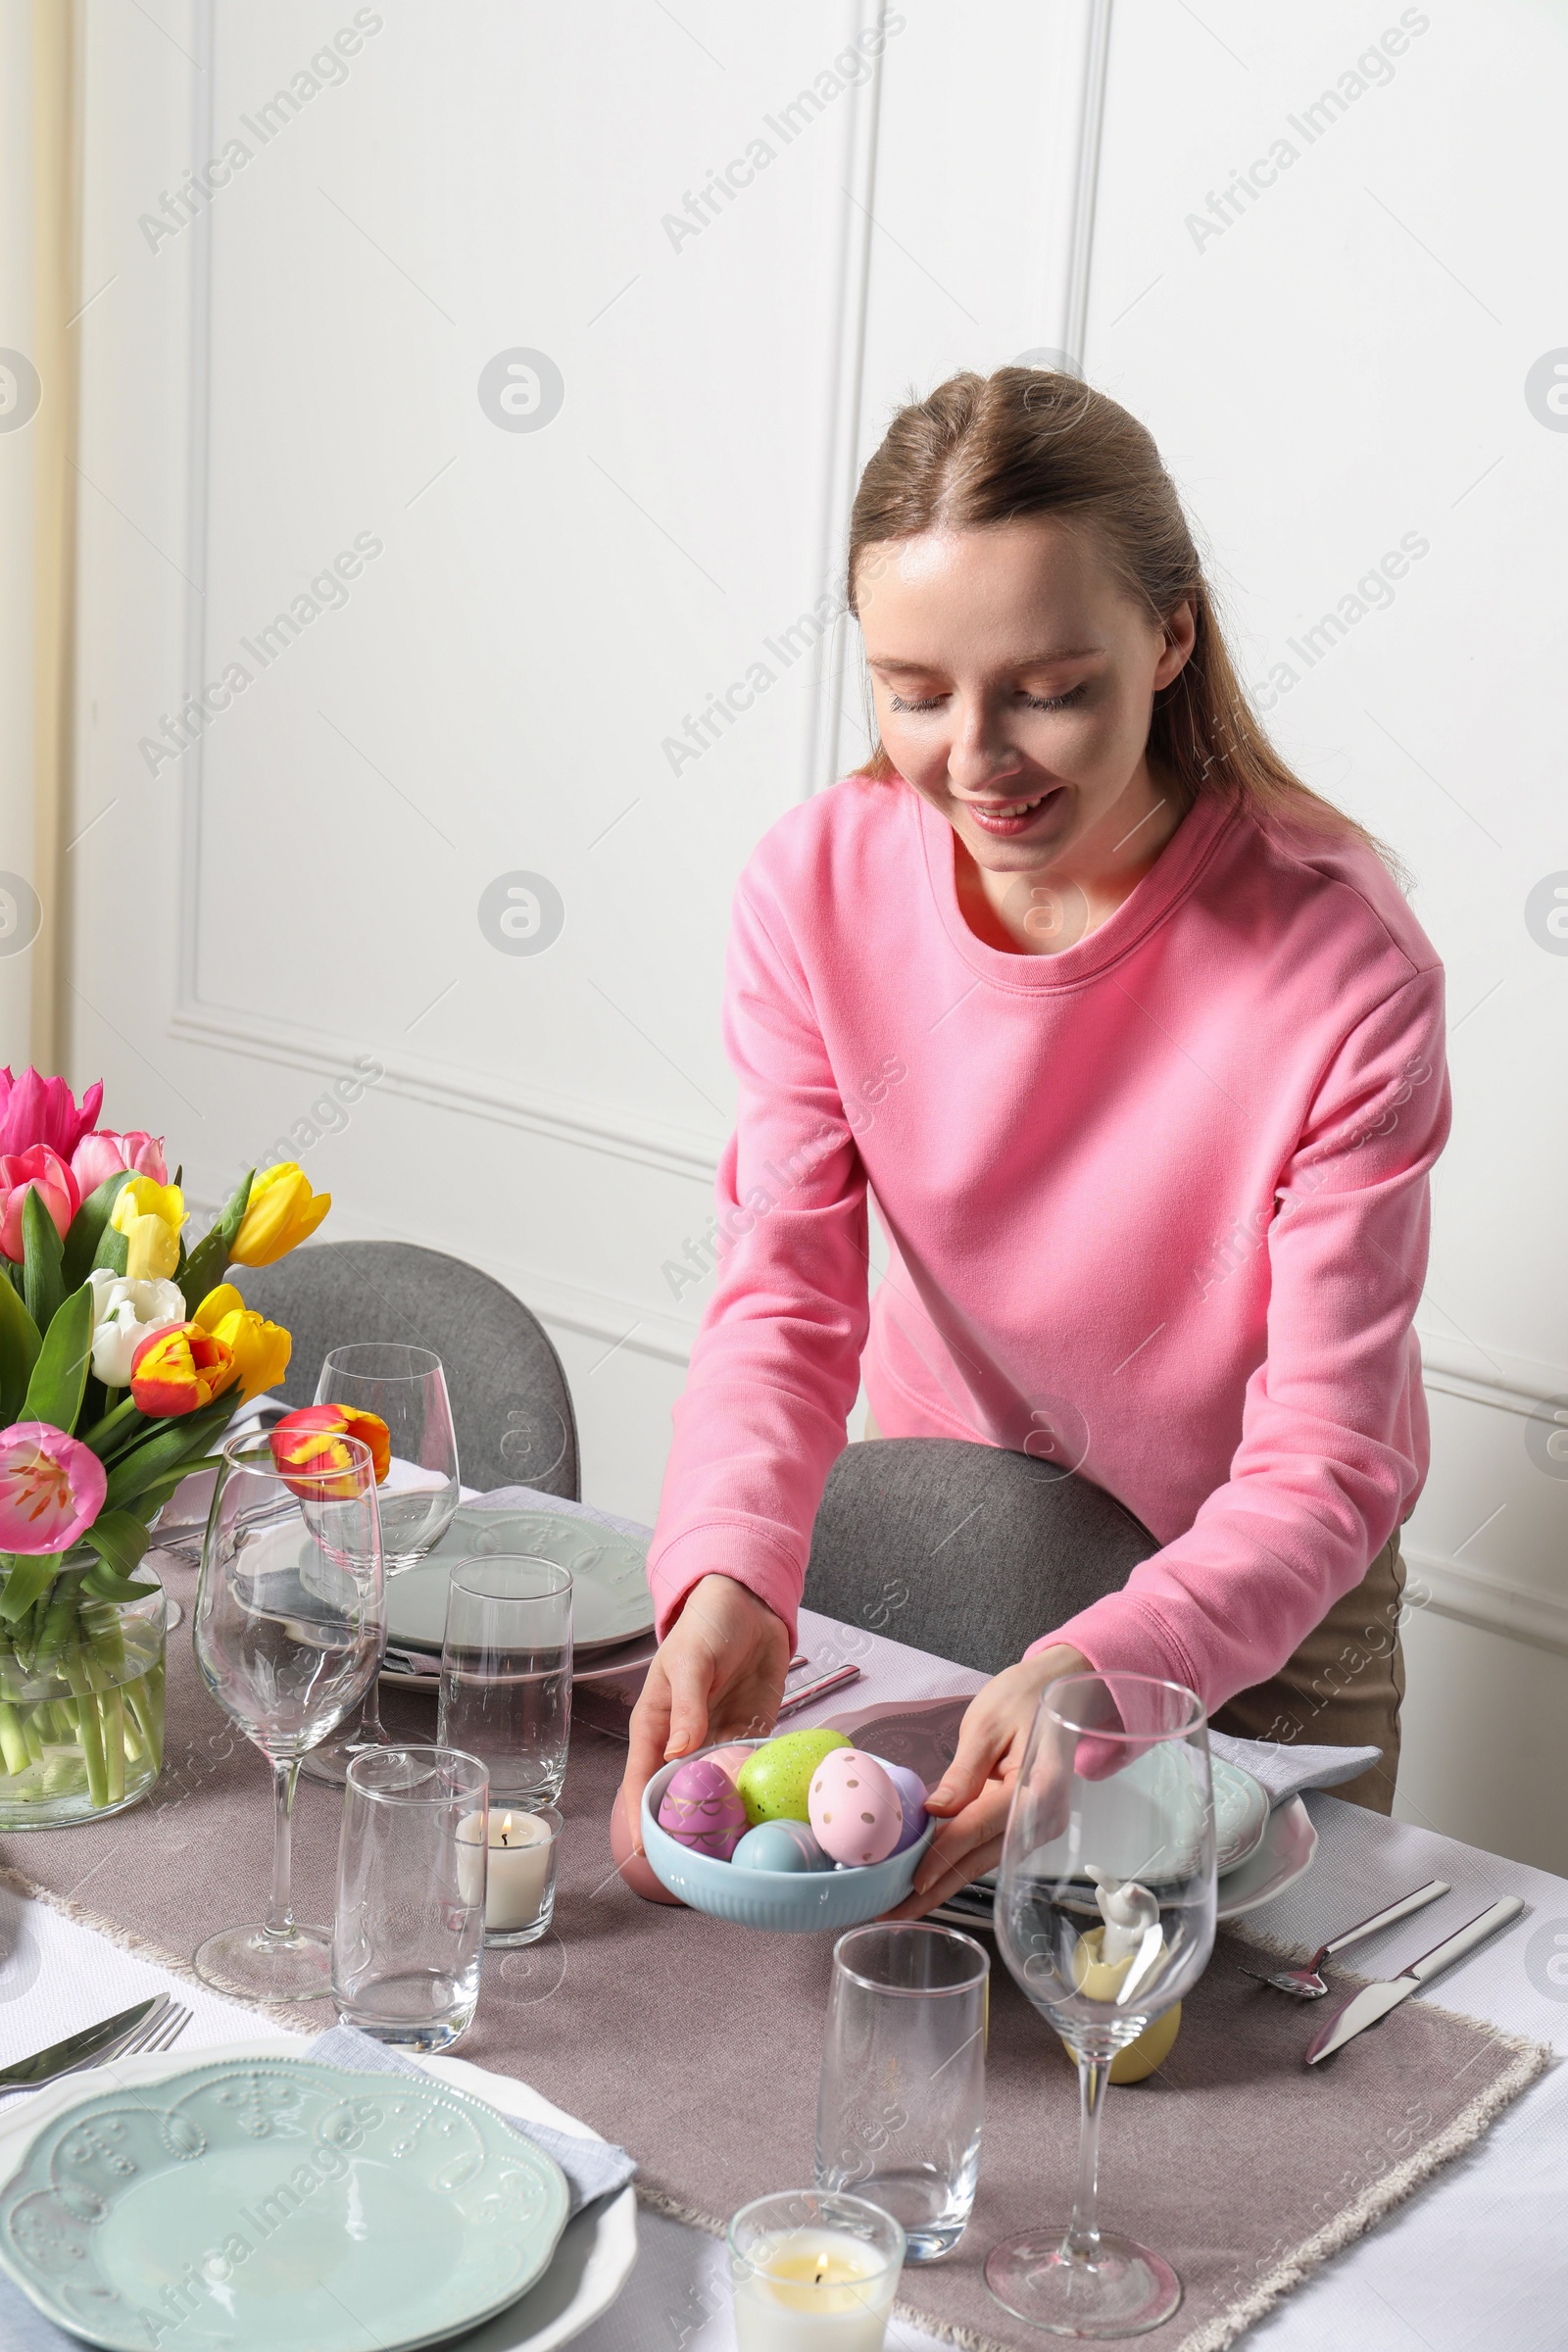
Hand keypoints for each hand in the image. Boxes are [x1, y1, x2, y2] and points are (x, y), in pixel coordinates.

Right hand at [620, 1575, 791, 1852]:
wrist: (749, 1606)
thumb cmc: (705, 1626)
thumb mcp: (691, 1660)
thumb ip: (686, 1706)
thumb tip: (677, 1754)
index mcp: (656, 1726)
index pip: (641, 1780)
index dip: (642, 1817)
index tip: (647, 1853)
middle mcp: (685, 1742)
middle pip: (679, 1795)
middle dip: (686, 1828)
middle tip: (699, 1864)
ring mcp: (720, 1741)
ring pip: (718, 1790)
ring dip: (727, 1814)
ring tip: (737, 1849)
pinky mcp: (752, 1735)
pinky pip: (753, 1770)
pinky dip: (759, 1789)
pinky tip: (769, 1812)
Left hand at [884, 1644, 1089, 1918]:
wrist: (1062, 1690)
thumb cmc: (1025, 1697)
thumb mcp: (987, 1724)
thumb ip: (963, 1771)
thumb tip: (935, 1811)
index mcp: (1038, 1788)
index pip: (981, 1828)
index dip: (943, 1856)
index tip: (911, 1881)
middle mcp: (1042, 1816)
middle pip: (980, 1858)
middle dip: (935, 1887)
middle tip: (892, 1912)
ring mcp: (1037, 1825)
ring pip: (982, 1859)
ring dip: (942, 1881)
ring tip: (899, 1903)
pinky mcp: (1026, 1824)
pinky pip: (987, 1847)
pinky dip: (956, 1861)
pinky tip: (925, 1875)